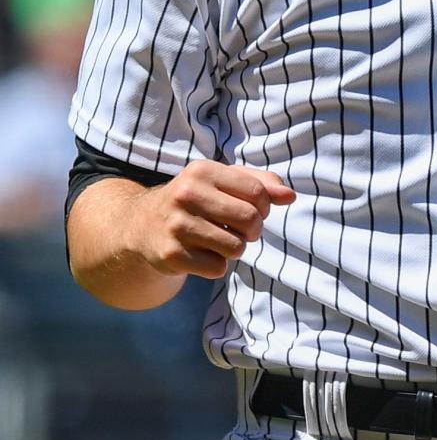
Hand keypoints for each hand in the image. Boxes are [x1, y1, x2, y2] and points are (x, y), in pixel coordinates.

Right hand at [126, 160, 296, 279]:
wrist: (142, 226)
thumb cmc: (195, 200)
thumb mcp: (223, 181)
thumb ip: (261, 183)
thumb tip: (289, 196)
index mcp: (202, 171)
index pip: (258, 192)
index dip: (264, 206)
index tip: (252, 209)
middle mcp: (186, 195)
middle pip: (251, 220)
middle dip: (253, 230)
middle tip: (238, 229)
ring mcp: (177, 226)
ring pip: (236, 248)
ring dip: (234, 249)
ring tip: (217, 239)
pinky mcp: (172, 255)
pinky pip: (218, 268)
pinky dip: (216, 265)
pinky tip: (200, 253)